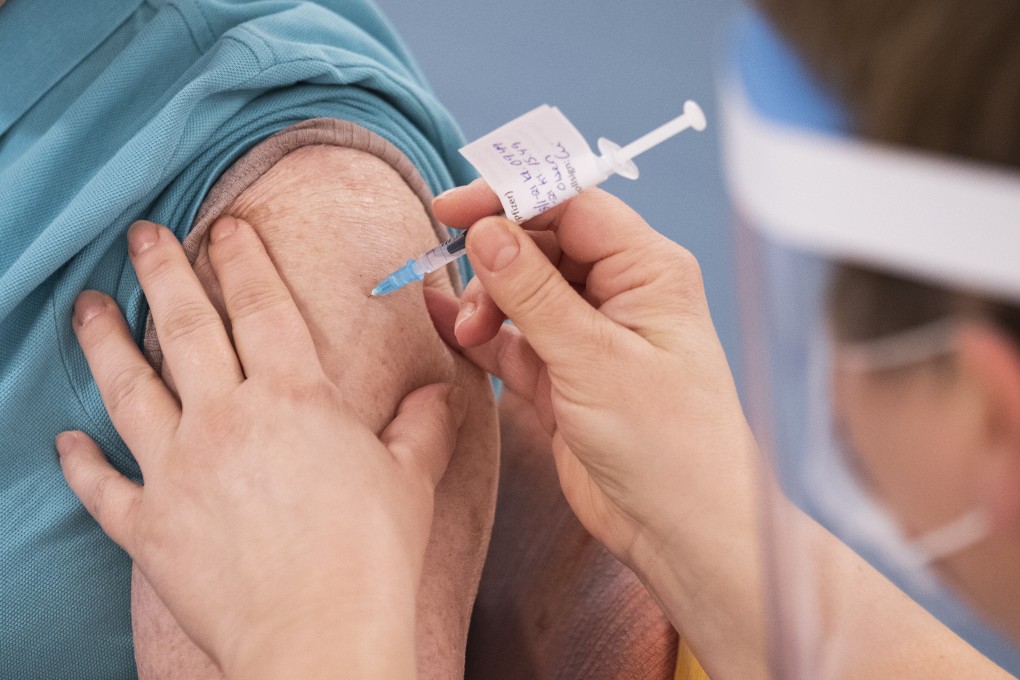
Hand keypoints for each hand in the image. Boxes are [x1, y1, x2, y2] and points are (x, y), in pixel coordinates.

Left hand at [57, 218, 464, 679]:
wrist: (321, 635)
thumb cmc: (373, 555)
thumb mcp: (412, 478)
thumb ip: (422, 427)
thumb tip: (439, 394)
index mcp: (294, 398)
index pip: (262, 307)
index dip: (243, 260)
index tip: (226, 225)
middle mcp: (226, 419)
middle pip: (187, 329)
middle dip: (164, 273)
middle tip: (143, 234)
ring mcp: (179, 471)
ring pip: (130, 390)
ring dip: (106, 343)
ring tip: (88, 307)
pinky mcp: (149, 526)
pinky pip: (103, 487)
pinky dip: (80, 465)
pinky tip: (64, 442)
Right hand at [425, 183, 756, 572]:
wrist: (682, 530)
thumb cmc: (669, 444)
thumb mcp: (594, 360)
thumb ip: (534, 292)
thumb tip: (486, 230)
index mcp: (647, 270)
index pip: (571, 205)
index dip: (510, 199)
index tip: (453, 209)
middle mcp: (620, 292)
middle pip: (541, 242)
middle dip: (495, 257)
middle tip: (462, 286)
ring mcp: (589, 334)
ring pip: (522, 288)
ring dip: (487, 301)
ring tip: (470, 333)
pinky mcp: (564, 374)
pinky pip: (513, 337)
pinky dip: (482, 333)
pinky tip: (450, 328)